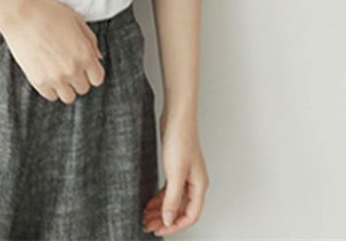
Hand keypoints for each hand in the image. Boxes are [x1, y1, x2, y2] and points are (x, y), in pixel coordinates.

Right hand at [0, 0, 105, 103]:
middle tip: (69, 66)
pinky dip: (51, 88)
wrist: (20, 15)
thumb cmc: (48, 13)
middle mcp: (73, 69)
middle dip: (79, 78)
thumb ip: (90, 40)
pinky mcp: (38, 81)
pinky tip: (47, 74)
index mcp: (85, 54)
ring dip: (66, 87)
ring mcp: (55, 77)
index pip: (97, 78)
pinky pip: (51, 96)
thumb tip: (97, 57)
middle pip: (83, 88)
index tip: (85, 67)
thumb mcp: (76, 19)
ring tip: (58, 73)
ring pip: (68, 97)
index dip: (92, 72)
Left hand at [142, 113, 208, 235]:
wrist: (176, 116)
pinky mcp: (176, 166)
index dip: (175, 225)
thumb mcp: (175, 172)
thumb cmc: (180, 138)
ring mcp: (185, 174)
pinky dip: (160, 197)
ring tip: (146, 215)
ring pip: (174, 199)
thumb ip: (172, 198)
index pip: (190, 215)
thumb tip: (169, 219)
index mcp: (199, 185)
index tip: (159, 230)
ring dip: (161, 209)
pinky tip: (150, 201)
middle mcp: (194, 182)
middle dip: (165, 219)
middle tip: (148, 225)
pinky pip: (169, 189)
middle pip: (181, 209)